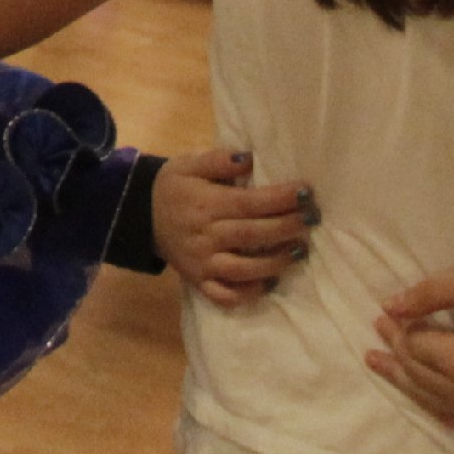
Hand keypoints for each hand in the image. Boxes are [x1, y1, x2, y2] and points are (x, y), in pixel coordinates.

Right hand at [152, 148, 312, 309]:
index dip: (280, 199)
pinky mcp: (199, 282)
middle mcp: (206, 236)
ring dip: (276, 262)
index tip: (306, 192)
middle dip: (288, 227)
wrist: (139, 216)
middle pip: (253, 234)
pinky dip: (249, 293)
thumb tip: (250, 158)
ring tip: (301, 251)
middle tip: (313, 219)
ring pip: (245, 269)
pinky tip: (269, 282)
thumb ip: (218, 161)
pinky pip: (226, 295)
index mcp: (205, 204)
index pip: (250, 203)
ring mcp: (203, 263)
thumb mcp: (187, 164)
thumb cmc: (172, 187)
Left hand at [365, 262, 453, 431]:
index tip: (382, 315)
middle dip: (395, 353)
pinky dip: (437, 410)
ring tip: (382, 367)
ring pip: (433, 401)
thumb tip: (389, 307)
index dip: (397, 329)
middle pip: (419, 376)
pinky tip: (424, 401)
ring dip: (406, 383)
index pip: (415, 347)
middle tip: (377, 336)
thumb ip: (429, 294)